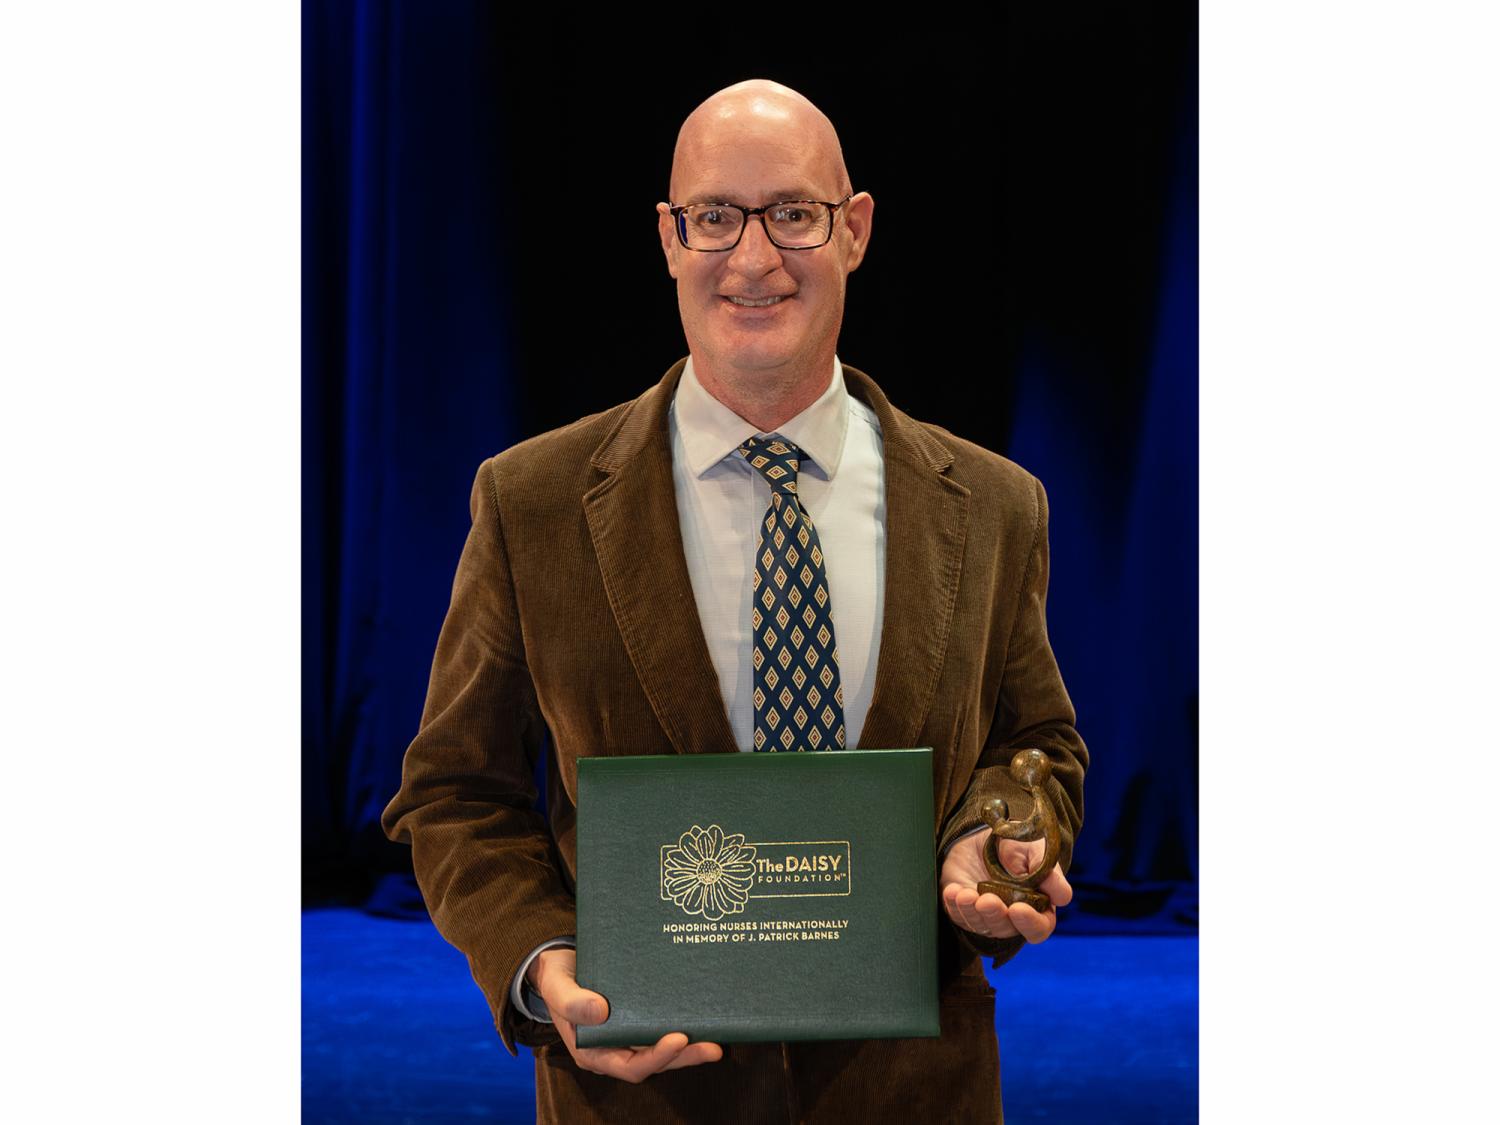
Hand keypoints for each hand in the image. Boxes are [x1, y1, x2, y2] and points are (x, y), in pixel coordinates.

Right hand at [527, 946, 723, 1082]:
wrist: (557, 963)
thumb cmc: (556, 978)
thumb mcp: (557, 987)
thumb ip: (572, 1002)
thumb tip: (601, 1012)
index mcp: (594, 1052)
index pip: (631, 1066)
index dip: (657, 1057)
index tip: (678, 1039)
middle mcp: (614, 1049)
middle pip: (655, 1061)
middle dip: (685, 1056)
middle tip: (714, 1046)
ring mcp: (628, 1034)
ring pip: (664, 1046)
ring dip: (691, 1044)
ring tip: (719, 1035)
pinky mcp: (637, 1017)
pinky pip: (662, 1025)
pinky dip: (682, 1022)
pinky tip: (704, 1013)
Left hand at [939, 830, 1072, 943]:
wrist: (983, 832)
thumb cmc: (1016, 844)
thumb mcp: (1034, 850)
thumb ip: (1048, 872)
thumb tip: (1062, 897)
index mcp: (1037, 907)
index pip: (1039, 928)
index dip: (1030, 924)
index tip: (1017, 909)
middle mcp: (1011, 917)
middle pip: (1006, 930)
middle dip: (995, 916)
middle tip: (987, 900)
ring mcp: (986, 915)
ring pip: (981, 926)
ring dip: (972, 912)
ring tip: (965, 894)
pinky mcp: (964, 909)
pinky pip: (958, 916)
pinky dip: (954, 906)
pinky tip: (953, 891)